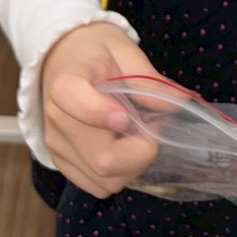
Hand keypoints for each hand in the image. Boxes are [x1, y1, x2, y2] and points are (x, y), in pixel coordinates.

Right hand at [40, 23, 162, 197]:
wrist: (62, 57)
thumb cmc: (96, 51)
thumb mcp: (124, 51)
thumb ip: (148, 79)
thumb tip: (180, 103)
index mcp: (66, 83)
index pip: (78, 106)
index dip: (105, 115)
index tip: (128, 115)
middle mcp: (56, 120)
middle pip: (103, 159)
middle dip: (140, 151)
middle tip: (150, 125)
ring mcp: (56, 146)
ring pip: (103, 181)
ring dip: (132, 165)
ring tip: (135, 134)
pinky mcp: (61, 163)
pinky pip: (96, 185)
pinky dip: (118, 173)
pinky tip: (122, 146)